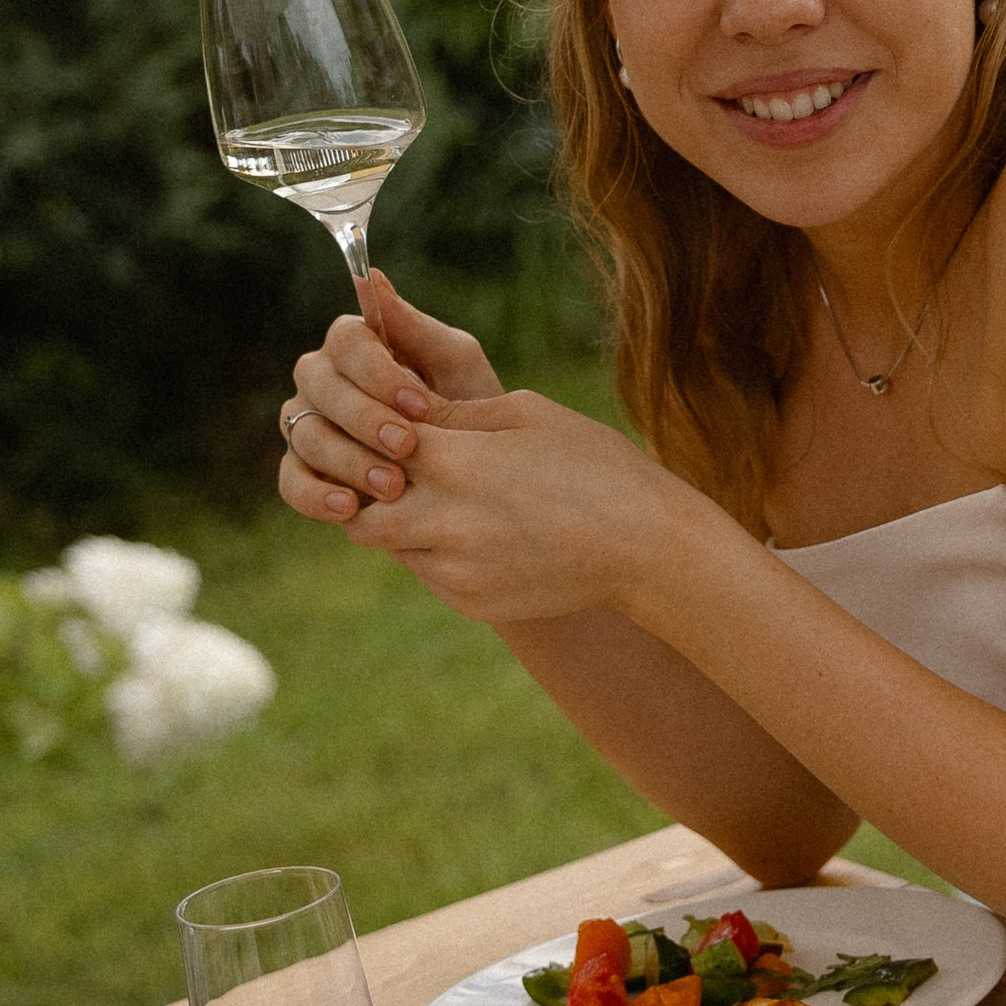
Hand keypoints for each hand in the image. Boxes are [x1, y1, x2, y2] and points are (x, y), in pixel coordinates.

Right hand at [277, 274, 501, 528]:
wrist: (479, 475)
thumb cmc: (469, 407)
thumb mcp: (456, 364)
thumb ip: (415, 326)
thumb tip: (370, 276)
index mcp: (356, 346)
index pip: (343, 341)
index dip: (377, 371)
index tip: (419, 402)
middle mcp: (323, 381)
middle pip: (319, 385)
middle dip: (364, 417)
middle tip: (407, 446)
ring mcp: (307, 426)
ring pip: (306, 434)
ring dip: (349, 460)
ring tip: (393, 485)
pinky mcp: (304, 474)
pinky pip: (291, 482)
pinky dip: (316, 496)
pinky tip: (350, 508)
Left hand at [351, 389, 699, 624]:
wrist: (646, 548)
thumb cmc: (595, 465)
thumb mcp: (527, 415)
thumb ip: (454, 413)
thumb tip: (402, 404)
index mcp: (453, 460)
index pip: (370, 440)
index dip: (373, 430)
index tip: (391, 422)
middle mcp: (441, 520)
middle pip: (358, 505)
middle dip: (367, 486)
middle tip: (395, 468)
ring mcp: (453, 568)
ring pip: (387, 544)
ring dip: (399, 520)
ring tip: (441, 498)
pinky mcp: (468, 601)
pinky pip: (426, 573)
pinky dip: (433, 551)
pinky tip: (476, 532)